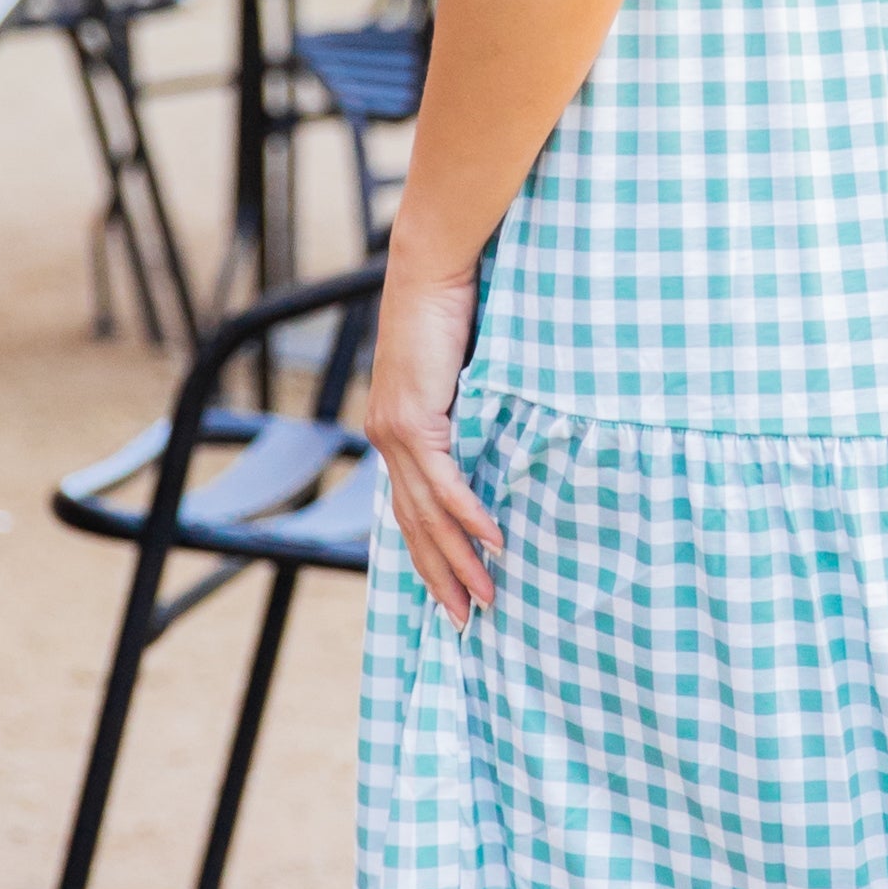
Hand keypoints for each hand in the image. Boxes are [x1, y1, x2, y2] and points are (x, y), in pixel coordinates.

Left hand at [369, 250, 501, 627]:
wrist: (430, 269)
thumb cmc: (450, 311)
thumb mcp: (460, 374)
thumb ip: (468, 411)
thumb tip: (501, 437)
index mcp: (394, 432)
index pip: (409, 509)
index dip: (430, 555)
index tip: (453, 593)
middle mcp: (387, 439)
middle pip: (414, 526)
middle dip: (442, 578)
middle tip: (468, 619)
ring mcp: (396, 432)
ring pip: (427, 515)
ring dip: (459, 560)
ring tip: (486, 598)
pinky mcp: (415, 419)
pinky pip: (445, 483)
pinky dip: (469, 515)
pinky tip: (494, 541)